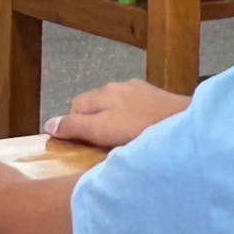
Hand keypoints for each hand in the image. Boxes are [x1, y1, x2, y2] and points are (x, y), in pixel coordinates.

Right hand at [45, 79, 192, 149]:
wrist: (185, 121)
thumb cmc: (141, 129)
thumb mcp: (102, 130)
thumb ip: (76, 127)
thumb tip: (49, 123)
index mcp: (105, 93)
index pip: (75, 107)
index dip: (73, 126)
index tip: (78, 146)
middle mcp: (120, 87)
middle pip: (95, 105)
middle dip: (91, 123)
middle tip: (98, 147)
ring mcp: (140, 91)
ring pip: (115, 107)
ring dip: (111, 122)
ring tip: (118, 143)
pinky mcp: (157, 99)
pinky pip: (133, 110)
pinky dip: (129, 121)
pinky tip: (138, 134)